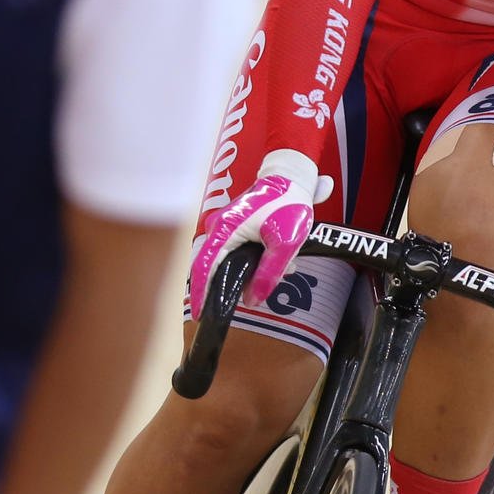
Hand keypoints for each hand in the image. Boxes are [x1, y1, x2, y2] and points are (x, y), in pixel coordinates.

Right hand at [190, 149, 331, 307]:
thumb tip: (251, 301)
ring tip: (284, 265)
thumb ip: (269, 273)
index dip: (201, 294)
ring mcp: (224, 227)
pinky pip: (236, 252)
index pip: (204, 268)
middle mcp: (218, 228)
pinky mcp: (233, 228)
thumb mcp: (285, 243)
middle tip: (257, 293)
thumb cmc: (289, 204)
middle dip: (237, 283)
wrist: (292, 178)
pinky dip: (254, 260)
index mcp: (225, 230)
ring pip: (229, 261)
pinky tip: (279, 258)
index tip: (202, 316)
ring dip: (253, 270)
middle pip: (214, 268)